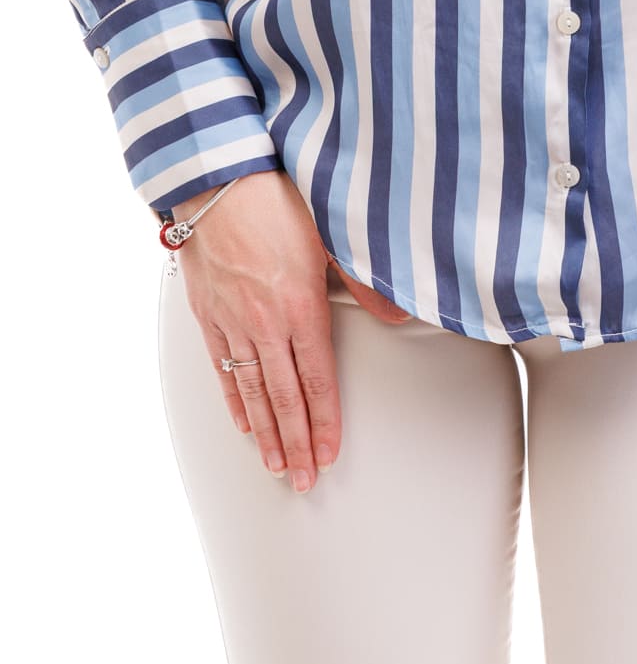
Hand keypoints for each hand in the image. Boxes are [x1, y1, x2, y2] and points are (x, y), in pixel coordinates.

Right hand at [171, 169, 342, 492]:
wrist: (217, 181)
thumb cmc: (279, 200)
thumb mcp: (332, 234)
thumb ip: (365, 279)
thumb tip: (400, 310)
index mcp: (301, 308)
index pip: (317, 380)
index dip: (325, 421)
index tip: (330, 454)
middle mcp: (265, 324)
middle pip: (284, 397)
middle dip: (297, 443)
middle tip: (305, 481)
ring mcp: (233, 322)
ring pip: (253, 391)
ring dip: (267, 434)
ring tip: (277, 467)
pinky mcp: (209, 315)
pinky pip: (222, 369)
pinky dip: (234, 401)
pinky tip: (244, 425)